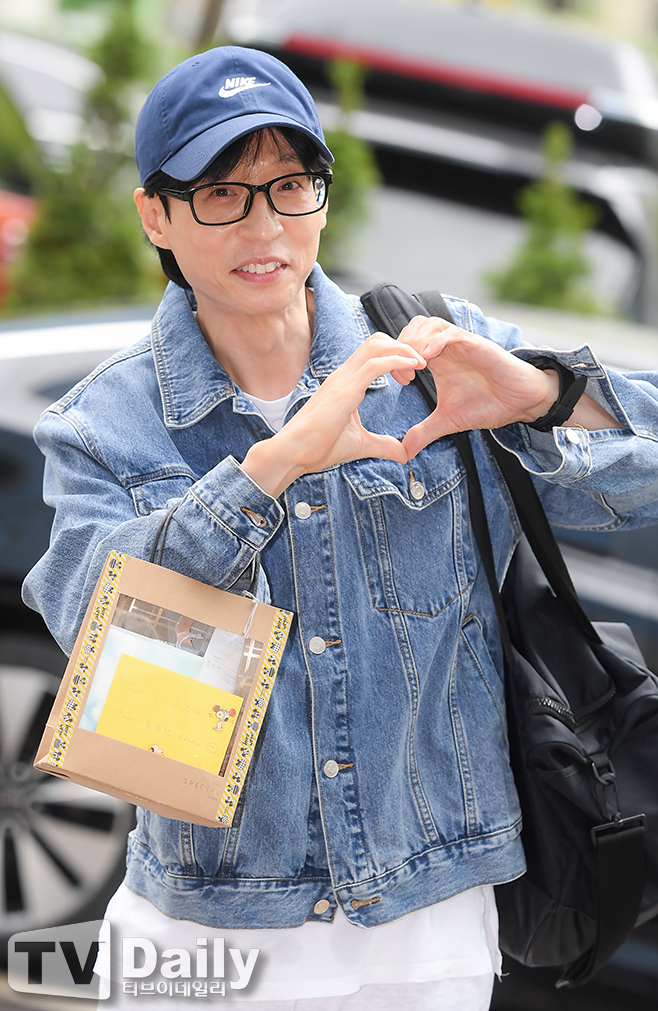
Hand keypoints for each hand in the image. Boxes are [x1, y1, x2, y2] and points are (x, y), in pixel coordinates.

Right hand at [242, 334, 426, 496]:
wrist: (293, 453)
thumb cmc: (317, 448)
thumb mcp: (360, 445)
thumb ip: (383, 445)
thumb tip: (403, 454)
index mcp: (345, 382)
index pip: (373, 353)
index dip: (396, 357)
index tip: (410, 376)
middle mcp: (344, 374)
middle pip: (377, 341)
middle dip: (403, 348)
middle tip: (419, 368)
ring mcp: (343, 379)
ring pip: (377, 345)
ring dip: (404, 350)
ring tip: (420, 364)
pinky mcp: (345, 389)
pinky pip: (376, 364)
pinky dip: (398, 360)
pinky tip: (414, 368)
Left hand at [391, 316, 556, 457]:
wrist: (520, 403)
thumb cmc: (488, 404)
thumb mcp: (449, 421)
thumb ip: (424, 432)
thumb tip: (404, 452)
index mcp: (437, 360)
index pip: (406, 344)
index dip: (396, 359)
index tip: (401, 382)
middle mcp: (446, 347)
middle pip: (413, 327)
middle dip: (402, 347)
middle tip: (405, 374)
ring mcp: (461, 343)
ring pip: (429, 324)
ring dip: (416, 342)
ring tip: (415, 367)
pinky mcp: (476, 344)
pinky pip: (451, 333)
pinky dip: (435, 342)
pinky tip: (428, 359)